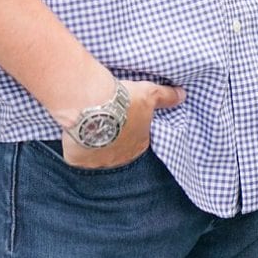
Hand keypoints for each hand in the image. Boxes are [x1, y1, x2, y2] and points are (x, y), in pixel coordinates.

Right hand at [60, 79, 184, 168]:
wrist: (92, 103)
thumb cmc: (124, 100)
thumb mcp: (148, 94)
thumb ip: (166, 96)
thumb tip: (183, 95)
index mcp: (138, 146)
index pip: (137, 142)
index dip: (129, 130)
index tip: (122, 119)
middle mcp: (119, 160)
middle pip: (116, 151)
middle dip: (112, 141)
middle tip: (105, 122)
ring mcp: (97, 163)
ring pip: (96, 156)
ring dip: (94, 146)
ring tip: (88, 128)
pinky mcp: (77, 161)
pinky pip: (76, 157)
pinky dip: (75, 148)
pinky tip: (74, 135)